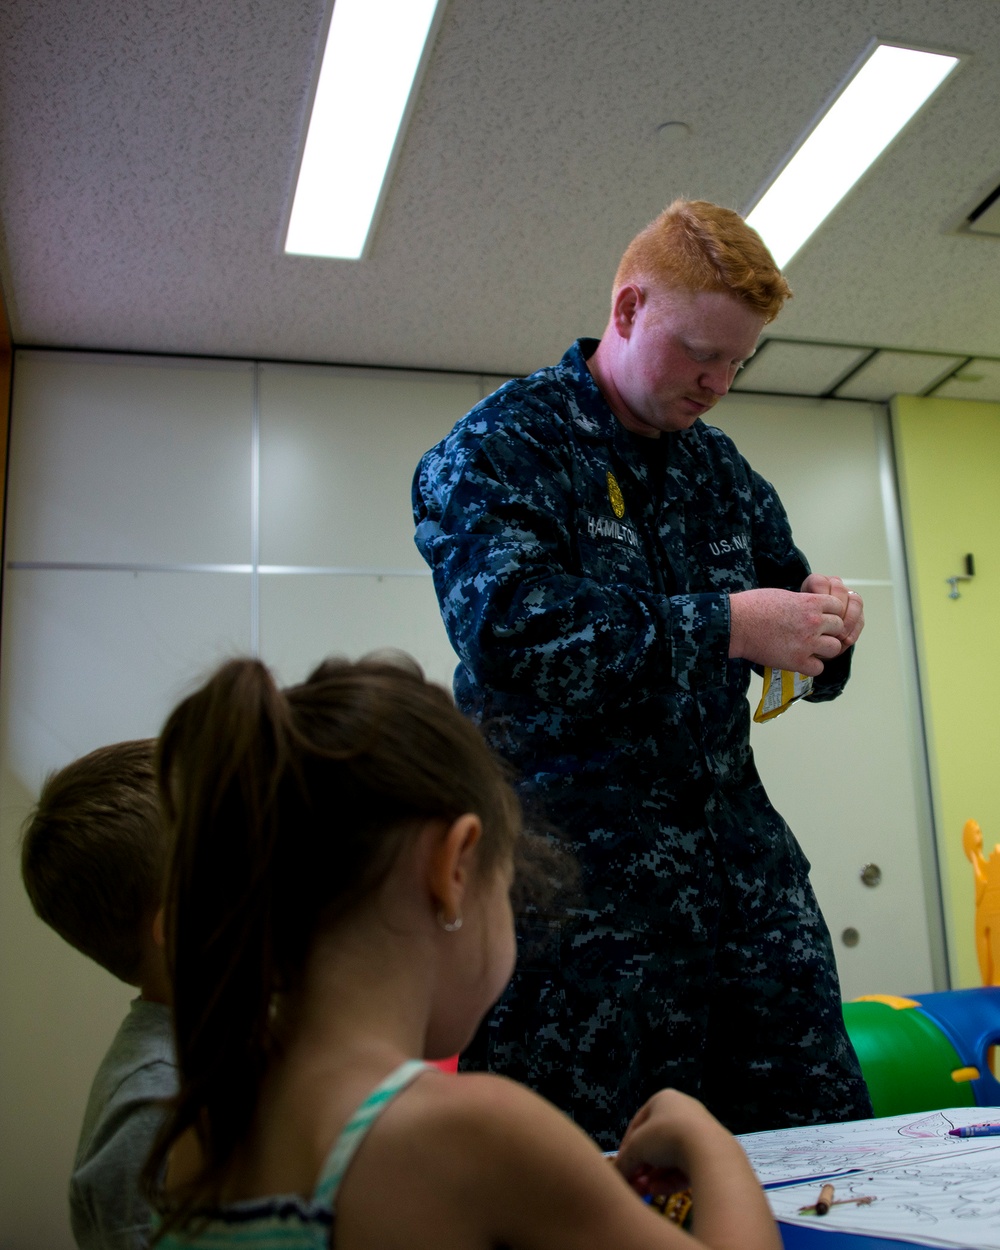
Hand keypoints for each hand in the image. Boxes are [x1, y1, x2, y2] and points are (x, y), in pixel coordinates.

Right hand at [615, 1088, 725, 1181]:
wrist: (709, 1152)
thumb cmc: (668, 1137)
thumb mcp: (636, 1147)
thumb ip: (624, 1160)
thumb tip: (617, 1174)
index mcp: (665, 1100)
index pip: (639, 1123)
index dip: (627, 1144)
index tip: (621, 1163)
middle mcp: (684, 1112)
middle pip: (655, 1143)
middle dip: (642, 1165)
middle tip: (632, 1182)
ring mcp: (699, 1134)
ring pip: (670, 1158)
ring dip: (653, 1175)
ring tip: (643, 1191)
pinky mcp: (710, 1155)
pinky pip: (685, 1167)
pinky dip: (669, 1179)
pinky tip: (657, 1191)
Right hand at [729, 587, 846, 674]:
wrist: (736, 623)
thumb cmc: (752, 606)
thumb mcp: (783, 595)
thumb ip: (802, 602)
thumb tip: (808, 608)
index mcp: (810, 603)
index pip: (837, 607)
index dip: (829, 612)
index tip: (819, 617)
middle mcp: (814, 622)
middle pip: (839, 627)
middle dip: (828, 630)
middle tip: (814, 634)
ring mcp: (807, 643)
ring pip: (834, 648)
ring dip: (824, 649)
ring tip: (810, 648)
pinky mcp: (797, 661)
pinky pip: (818, 668)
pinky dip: (811, 666)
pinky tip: (800, 660)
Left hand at [800, 574, 863, 652]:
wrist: (804, 633)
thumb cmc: (795, 625)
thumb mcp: (793, 617)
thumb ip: (797, 614)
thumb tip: (807, 618)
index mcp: (815, 582)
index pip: (820, 583)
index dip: (820, 600)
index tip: (816, 617)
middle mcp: (832, 585)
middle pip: (840, 589)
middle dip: (837, 611)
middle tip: (830, 629)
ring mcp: (846, 596)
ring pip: (855, 601)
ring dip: (849, 621)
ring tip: (840, 637)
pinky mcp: (855, 611)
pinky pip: (861, 617)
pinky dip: (855, 630)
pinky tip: (847, 640)